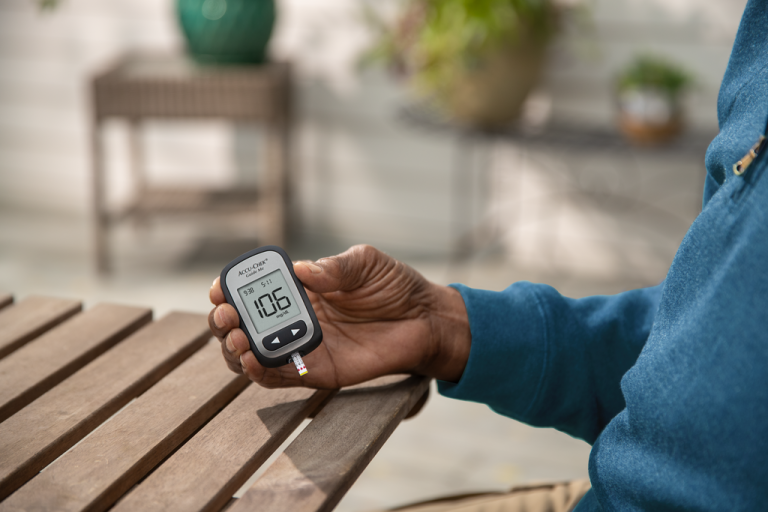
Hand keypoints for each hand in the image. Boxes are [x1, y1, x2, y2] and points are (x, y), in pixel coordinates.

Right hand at [208, 245, 470, 388]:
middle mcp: (296, 318)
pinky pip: (281, 377)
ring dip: (235, 349)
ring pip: (254, 354)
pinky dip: (260, 372)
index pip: (254, 290)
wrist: (425, 318)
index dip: (232, 288)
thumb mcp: (365, 262)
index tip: (220, 288)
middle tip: (226, 316)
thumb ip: (336, 266)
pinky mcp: (319, 372)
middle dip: (225, 321)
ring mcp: (305, 346)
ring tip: (237, 339)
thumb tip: (303, 271)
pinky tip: (252, 361)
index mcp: (301, 289)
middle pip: (245, 324)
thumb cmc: (395, 285)